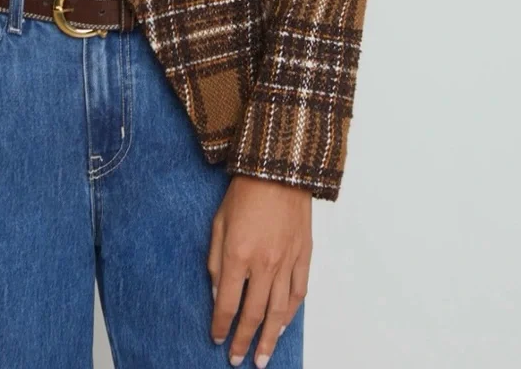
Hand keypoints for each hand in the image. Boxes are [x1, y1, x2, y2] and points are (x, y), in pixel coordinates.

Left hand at [207, 175, 311, 366]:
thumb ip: (216, 261)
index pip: (228, 303)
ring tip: (263, 357)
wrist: (278, 170)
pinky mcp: (304, 256)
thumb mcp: (219, 223)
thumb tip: (219, 293)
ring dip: (269, 338)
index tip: (217, 338)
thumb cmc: (244, 192)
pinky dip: (290, 314)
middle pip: (253, 314)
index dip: (221, 325)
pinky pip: (299, 293)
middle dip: (244, 340)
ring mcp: (287, 262)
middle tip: (238, 359)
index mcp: (238, 255)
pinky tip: (282, 326)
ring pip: (279, 311)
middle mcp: (264, 264)